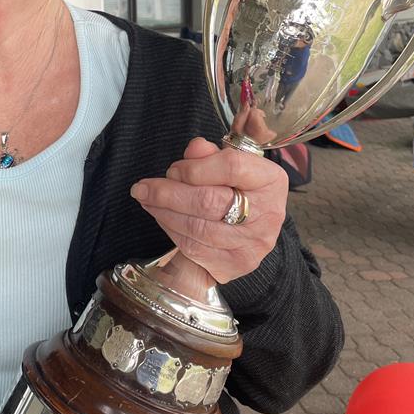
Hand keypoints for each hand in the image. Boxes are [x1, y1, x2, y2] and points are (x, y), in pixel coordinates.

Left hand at [130, 137, 287, 282]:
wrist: (252, 228)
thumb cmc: (238, 188)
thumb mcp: (230, 163)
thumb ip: (210, 154)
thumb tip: (193, 149)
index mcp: (270, 180)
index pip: (232, 167)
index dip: (196, 167)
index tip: (173, 169)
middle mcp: (267, 213)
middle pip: (209, 201)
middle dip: (168, 193)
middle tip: (143, 187)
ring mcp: (252, 243)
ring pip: (197, 227)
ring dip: (163, 212)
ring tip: (146, 199)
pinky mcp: (235, 264)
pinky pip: (193, 247)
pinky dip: (170, 230)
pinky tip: (161, 217)